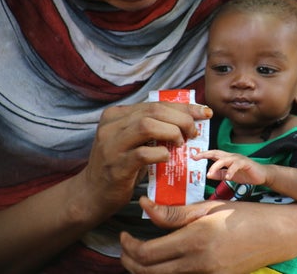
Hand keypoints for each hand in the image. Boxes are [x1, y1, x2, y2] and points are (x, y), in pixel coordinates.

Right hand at [74, 102, 212, 217]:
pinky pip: (143, 154)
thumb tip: (189, 120)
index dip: (183, 107)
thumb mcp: (133, 141)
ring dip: (172, 132)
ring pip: (147, 126)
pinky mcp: (116, 165)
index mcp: (117, 114)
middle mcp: (111, 125)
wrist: (92, 193)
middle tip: (194, 132)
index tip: (204, 112)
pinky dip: (161, 153)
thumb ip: (152, 128)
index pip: (155, 103)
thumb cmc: (120, 165)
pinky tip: (167, 157)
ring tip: (181, 143)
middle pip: (154, 111)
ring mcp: (111, 145)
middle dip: (181, 118)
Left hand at [120, 197, 296, 273]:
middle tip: (126, 245)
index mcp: (196, 239)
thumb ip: (176, 212)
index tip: (123, 234)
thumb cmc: (247, 215)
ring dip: (145, 268)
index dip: (128, 246)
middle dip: (130, 261)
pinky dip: (165, 272)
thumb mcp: (210, 207)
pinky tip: (166, 258)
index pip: (147, 253)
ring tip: (141, 252)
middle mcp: (199, 263)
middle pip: (149, 271)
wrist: (279, 234)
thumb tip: (146, 207)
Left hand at [195, 149, 266, 184]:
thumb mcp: (229, 175)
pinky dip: (231, 171)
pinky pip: (236, 166)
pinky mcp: (246, 163)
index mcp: (227, 158)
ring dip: (216, 166)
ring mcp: (239, 159)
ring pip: (225, 159)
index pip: (213, 154)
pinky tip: (228, 177)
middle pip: (217, 153)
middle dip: (206, 154)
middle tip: (197, 157)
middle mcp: (232, 156)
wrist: (262, 175)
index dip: (204, 154)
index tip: (193, 157)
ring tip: (210, 173)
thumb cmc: (246, 174)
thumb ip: (219, 174)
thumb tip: (208, 175)